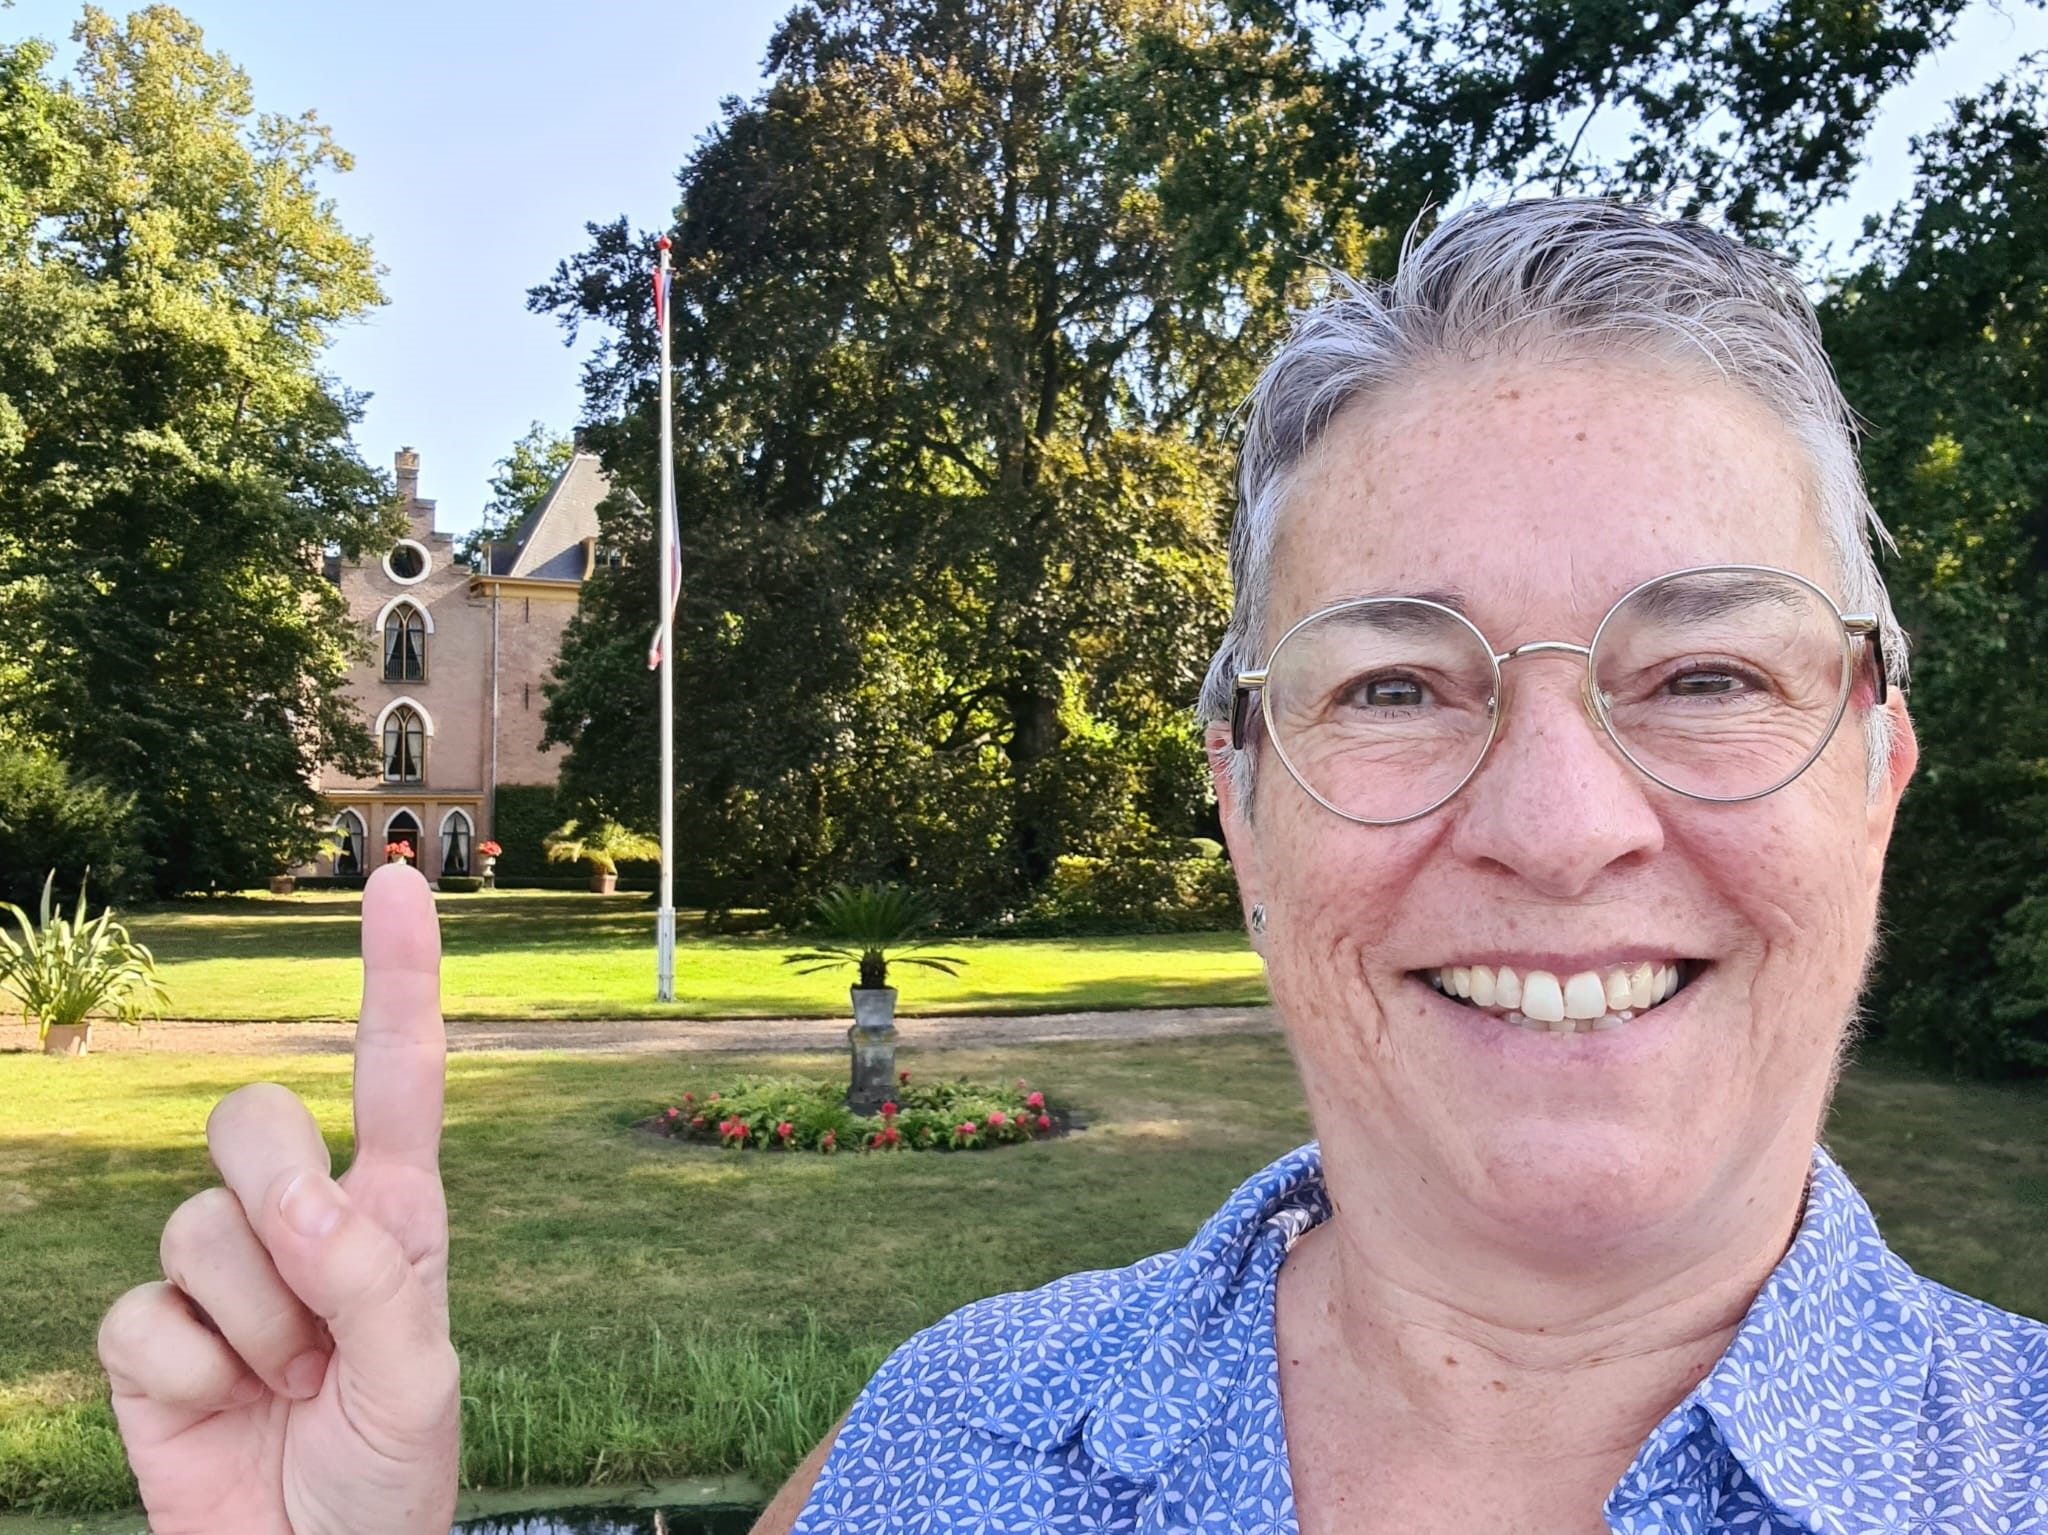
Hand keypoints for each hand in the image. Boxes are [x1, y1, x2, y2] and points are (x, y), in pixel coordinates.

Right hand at [97, 866, 459, 1534]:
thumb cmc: (390, 1472)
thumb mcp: (419, 1380)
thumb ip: (371, 1281)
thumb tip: (297, 1201)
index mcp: (393, 1213)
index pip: (395, 1076)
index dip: (397, 977)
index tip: (394, 880)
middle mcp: (302, 1222)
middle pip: (250, 1117)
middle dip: (274, 1187)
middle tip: (315, 1293)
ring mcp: (218, 1276)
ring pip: (195, 1222)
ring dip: (250, 1322)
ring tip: (287, 1386)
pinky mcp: (148, 1338)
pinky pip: (138, 1313)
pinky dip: (185, 1376)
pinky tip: (221, 1411)